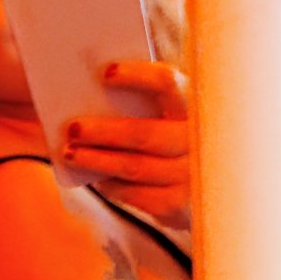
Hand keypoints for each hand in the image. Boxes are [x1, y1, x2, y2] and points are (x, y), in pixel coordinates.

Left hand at [63, 59, 189, 226]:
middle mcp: (199, 142)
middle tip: (73, 128)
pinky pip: (135, 194)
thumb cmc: (177, 142)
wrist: (210, 192)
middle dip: (103, 131)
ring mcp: (191, 176)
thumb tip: (89, 99)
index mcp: (196, 107)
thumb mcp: (171, 119)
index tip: (105, 74)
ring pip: (134, 166)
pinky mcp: (179, 206)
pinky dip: (111, 185)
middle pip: (143, 133)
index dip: (136, 76)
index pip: (167, 83)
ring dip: (97, 160)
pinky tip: (97, 178)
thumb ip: (144, 107)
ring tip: (71, 154)